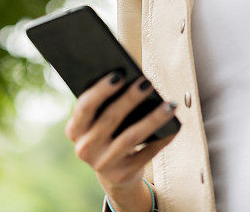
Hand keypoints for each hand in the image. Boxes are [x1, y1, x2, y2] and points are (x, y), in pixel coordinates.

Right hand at [64, 72, 179, 198]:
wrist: (114, 173)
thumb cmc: (109, 132)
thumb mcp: (99, 121)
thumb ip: (106, 103)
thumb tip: (134, 80)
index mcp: (75, 129)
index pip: (85, 107)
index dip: (101, 90)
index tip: (120, 74)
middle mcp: (85, 148)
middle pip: (110, 119)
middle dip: (130, 98)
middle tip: (148, 82)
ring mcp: (102, 164)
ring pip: (131, 137)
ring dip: (153, 119)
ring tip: (170, 104)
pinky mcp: (122, 175)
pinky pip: (146, 154)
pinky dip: (162, 139)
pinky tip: (175, 127)